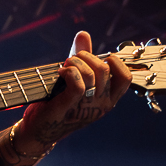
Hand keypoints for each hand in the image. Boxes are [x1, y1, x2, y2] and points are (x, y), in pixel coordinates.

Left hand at [6, 31, 130, 159]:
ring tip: (65, 65)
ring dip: (76, 61)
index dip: (115, 62)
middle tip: (72, 59)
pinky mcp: (69, 106)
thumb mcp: (76, 80)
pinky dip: (69, 71)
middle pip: (106, 69)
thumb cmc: (58, 103)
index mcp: (108, 100)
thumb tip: (83, 34)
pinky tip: (61, 72)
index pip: (126, 78)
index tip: (98, 59)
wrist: (39, 130)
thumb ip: (83, 58)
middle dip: (88, 56)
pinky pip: (78, 82)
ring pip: (92, 73)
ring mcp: (86, 107)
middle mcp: (101, 105)